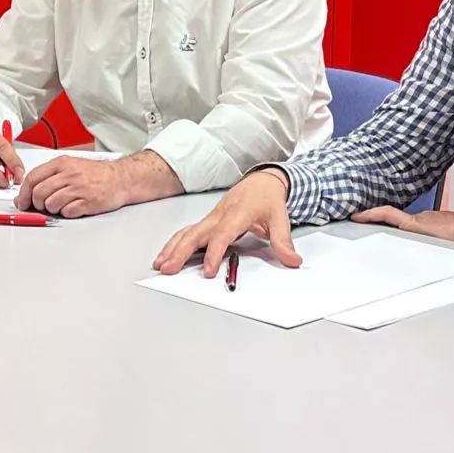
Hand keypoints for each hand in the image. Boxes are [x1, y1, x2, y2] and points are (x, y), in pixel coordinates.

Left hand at [16, 152, 173, 217]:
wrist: (120, 178)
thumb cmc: (94, 174)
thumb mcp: (70, 166)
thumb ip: (49, 176)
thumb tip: (27, 192)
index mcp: (62, 164)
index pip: (33, 178)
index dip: (24, 193)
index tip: (22, 202)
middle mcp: (69, 174)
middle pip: (39, 193)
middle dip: (37, 203)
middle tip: (42, 206)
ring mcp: (79, 188)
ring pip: (51, 203)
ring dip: (52, 209)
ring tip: (61, 205)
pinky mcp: (88, 202)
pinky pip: (67, 212)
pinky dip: (66, 213)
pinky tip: (73, 207)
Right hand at [152, 170, 299, 276]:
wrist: (262, 181)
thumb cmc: (267, 198)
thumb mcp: (281, 218)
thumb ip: (284, 242)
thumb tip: (292, 261)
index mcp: (237, 214)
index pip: (222, 235)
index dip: (213, 253)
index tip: (208, 271)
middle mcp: (220, 216)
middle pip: (196, 234)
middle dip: (180, 252)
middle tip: (169, 269)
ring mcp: (211, 218)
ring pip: (187, 233)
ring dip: (172, 248)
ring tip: (161, 265)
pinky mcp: (208, 222)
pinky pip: (187, 232)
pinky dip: (174, 243)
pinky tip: (166, 255)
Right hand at [351, 206, 453, 243]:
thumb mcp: (433, 247)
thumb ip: (418, 246)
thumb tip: (405, 257)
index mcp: (415, 223)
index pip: (387, 214)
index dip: (369, 214)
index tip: (356, 215)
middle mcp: (422, 217)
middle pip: (396, 219)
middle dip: (381, 222)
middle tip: (367, 225)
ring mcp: (431, 217)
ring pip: (411, 224)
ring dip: (405, 231)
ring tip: (399, 242)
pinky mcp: (441, 220)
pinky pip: (423, 225)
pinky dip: (419, 232)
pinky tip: (425, 242)